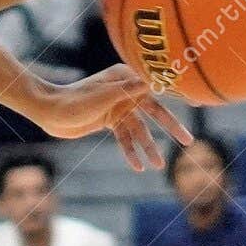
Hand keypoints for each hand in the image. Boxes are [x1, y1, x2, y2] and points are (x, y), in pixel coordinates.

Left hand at [27, 65, 193, 171]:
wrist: (47, 112)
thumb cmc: (72, 101)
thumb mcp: (101, 97)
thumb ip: (126, 91)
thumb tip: (152, 81)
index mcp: (126, 78)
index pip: (157, 87)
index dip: (178, 95)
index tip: (198, 102)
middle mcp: (125, 91)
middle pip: (153, 112)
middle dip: (170, 128)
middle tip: (188, 142)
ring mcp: (118, 107)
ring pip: (139, 130)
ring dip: (147, 148)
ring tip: (158, 166)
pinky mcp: (109, 121)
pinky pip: (124, 138)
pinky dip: (130, 151)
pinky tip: (137, 166)